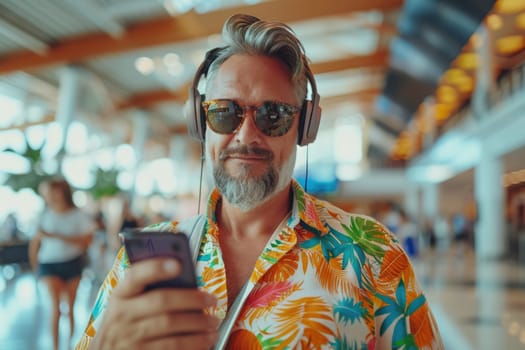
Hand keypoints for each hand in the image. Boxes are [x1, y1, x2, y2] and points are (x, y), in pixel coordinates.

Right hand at [89, 258, 218, 349]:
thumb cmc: (126, 325)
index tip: (178, 263)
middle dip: (192, 299)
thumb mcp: (129, 305)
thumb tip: (187, 281)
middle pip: (161, 301)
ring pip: (171, 326)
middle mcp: (121, 316)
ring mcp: (129, 338)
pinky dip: (194, 343)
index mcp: (120, 296)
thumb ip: (150, 291)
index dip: (156, 267)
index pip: (135, 276)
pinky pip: (173, 347)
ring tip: (213, 322)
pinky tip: (205, 340)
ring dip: (198, 324)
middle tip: (212, 300)